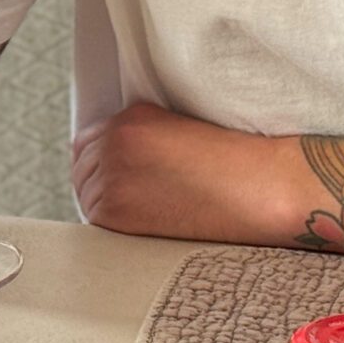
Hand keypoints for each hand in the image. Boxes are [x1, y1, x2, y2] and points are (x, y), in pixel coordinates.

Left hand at [71, 103, 252, 240]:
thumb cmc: (233, 165)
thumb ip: (141, 139)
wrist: (260, 189)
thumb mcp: (179, 132)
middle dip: (101, 181)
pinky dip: (113, 225)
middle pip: (82, 168)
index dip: (102, 159)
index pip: (89, 140)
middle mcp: (114, 142)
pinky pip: (97, 220)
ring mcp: (111, 176)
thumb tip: (113, 164)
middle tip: (133, 198)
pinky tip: (145, 223)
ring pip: (88, 194)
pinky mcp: (114, 211)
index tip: (118, 173)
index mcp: (131, 117)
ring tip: (147, 210)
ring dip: (107, 203)